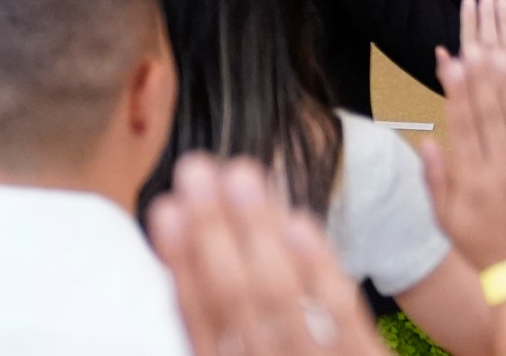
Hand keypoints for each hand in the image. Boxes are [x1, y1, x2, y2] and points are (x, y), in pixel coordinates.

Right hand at [148, 154, 389, 355]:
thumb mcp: (249, 355)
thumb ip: (218, 332)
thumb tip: (186, 254)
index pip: (198, 321)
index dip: (181, 264)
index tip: (165, 209)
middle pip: (235, 302)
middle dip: (214, 230)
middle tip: (198, 169)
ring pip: (281, 301)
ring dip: (259, 233)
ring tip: (243, 175)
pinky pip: (340, 320)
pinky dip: (318, 269)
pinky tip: (299, 222)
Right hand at [419, 0, 505, 269]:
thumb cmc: (482, 245)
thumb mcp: (445, 218)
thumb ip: (434, 178)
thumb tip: (428, 138)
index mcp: (473, 181)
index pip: (463, 123)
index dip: (457, 87)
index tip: (450, 57)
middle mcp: (504, 169)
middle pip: (491, 107)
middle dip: (482, 65)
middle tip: (476, 31)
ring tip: (500, 37)